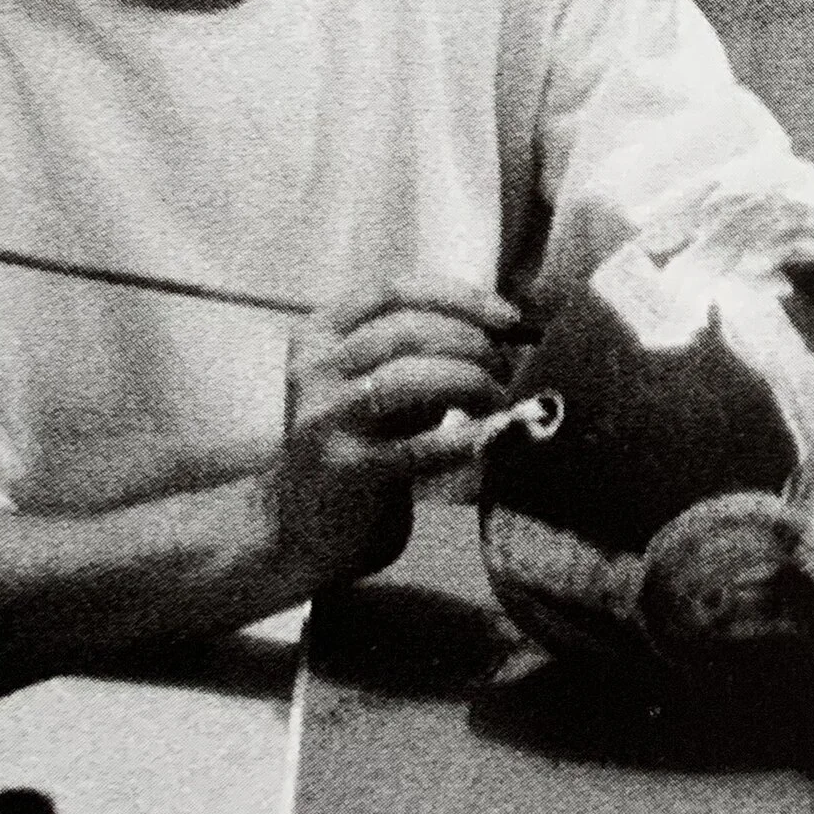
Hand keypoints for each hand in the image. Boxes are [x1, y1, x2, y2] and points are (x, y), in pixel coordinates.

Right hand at [267, 278, 522, 591]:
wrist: (306, 522)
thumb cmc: (362, 438)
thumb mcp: (379, 378)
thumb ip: (421, 346)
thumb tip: (502, 326)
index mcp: (319, 332)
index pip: (394, 290)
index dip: (460, 297)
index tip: (508, 317)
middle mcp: (313, 369)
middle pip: (407, 331)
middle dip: (472, 343)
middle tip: (505, 368)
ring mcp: (323, 419)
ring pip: (406, 378)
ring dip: (468, 382)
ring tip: (496, 400)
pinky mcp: (343, 469)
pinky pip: (415, 447)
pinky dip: (461, 439)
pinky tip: (487, 438)